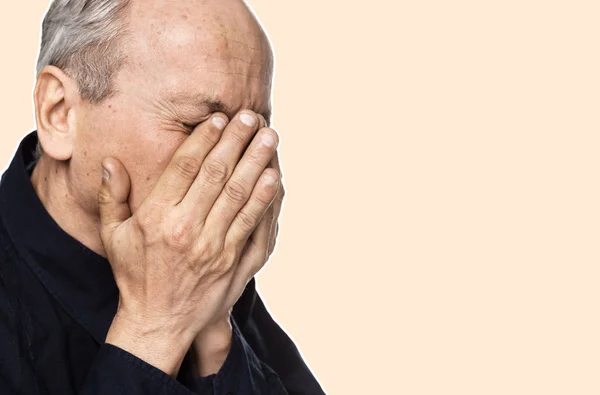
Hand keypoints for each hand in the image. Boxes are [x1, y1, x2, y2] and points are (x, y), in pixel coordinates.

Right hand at [97, 110, 280, 375]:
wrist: (158, 323)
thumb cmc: (135, 276)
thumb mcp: (113, 236)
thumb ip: (113, 197)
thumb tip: (112, 161)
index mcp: (157, 218)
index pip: (185, 167)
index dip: (204, 139)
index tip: (219, 118)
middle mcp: (188, 229)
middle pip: (217, 174)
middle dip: (236, 141)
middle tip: (250, 116)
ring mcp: (215, 247)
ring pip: (240, 195)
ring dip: (257, 163)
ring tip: (269, 137)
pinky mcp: (234, 262)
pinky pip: (253, 225)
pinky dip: (266, 200)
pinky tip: (274, 178)